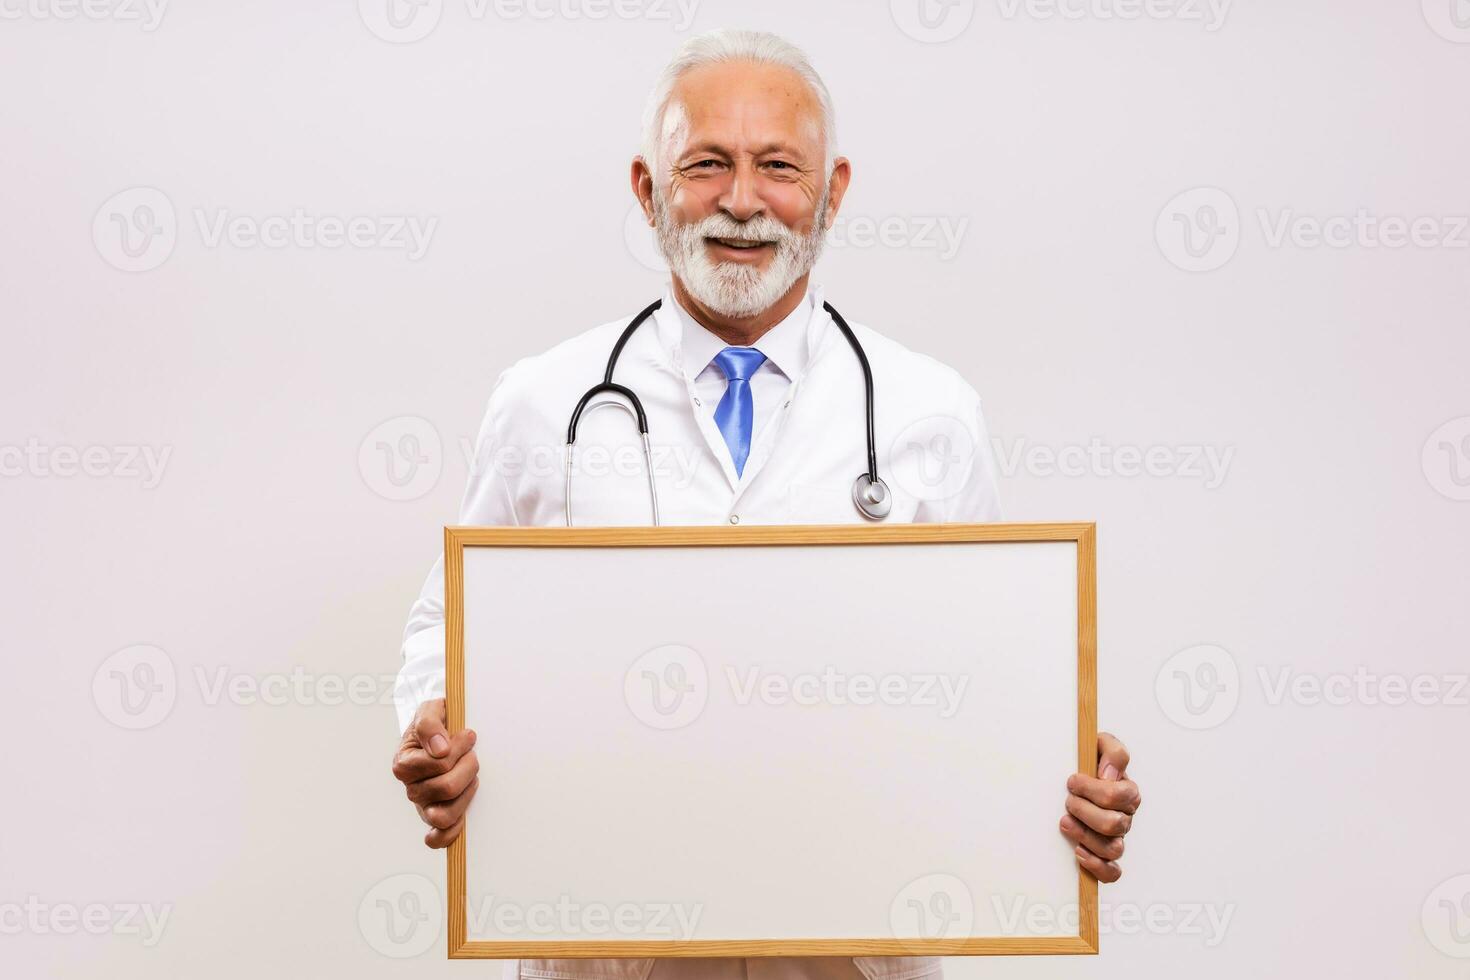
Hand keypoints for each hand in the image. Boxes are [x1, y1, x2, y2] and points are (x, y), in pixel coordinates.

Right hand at [391, 698, 479, 848]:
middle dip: (469, 766)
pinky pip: (438, 838)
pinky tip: (463, 817)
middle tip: (471, 754)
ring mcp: (423, 805)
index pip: (440, 762)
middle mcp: (410, 788)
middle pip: (447, 787)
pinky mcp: (435, 819)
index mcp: (404, 763)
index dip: (460, 747)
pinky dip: (450, 833)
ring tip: (471, 775)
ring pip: (446, 815)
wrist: (440, 734)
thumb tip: (440, 749)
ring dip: (467, 792)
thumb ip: (429, 724)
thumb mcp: (430, 711)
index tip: (468, 734)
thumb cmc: (436, 724)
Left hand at [1059, 731, 1139, 882]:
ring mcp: (1117, 838)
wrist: (1074, 778)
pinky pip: (1112, 872)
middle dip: (1084, 811)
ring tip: (1065, 822)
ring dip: (1084, 835)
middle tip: (1068, 800)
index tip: (1072, 780)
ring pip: (1113, 848)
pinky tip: (1078, 851)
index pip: (1120, 795)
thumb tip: (1109, 774)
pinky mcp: (1106, 856)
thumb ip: (1112, 752)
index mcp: (1128, 791)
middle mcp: (1125, 816)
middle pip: (1114, 823)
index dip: (1094, 789)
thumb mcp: (1099, 744)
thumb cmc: (1088, 762)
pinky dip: (1096, 866)